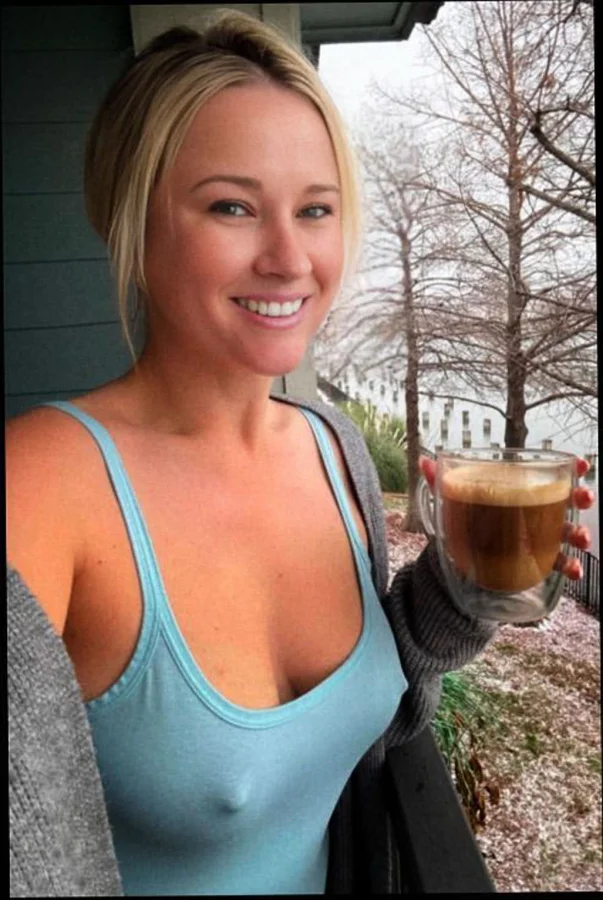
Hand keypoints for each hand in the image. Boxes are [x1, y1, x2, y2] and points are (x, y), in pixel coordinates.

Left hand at [418, 455, 595, 581]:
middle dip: (581, 497)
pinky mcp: (537, 562)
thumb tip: (425, 462)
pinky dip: (571, 566)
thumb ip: (442, 482)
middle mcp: (536, 512)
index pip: (550, 475)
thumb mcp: (452, 502)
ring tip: (581, 538)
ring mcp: (540, 537)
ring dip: (580, 533)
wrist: (458, 562)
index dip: (571, 468)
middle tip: (583, 497)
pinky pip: (559, 563)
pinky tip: (573, 570)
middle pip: (567, 501)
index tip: (581, 464)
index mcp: (521, 491)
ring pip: (569, 532)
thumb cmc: (464, 522)